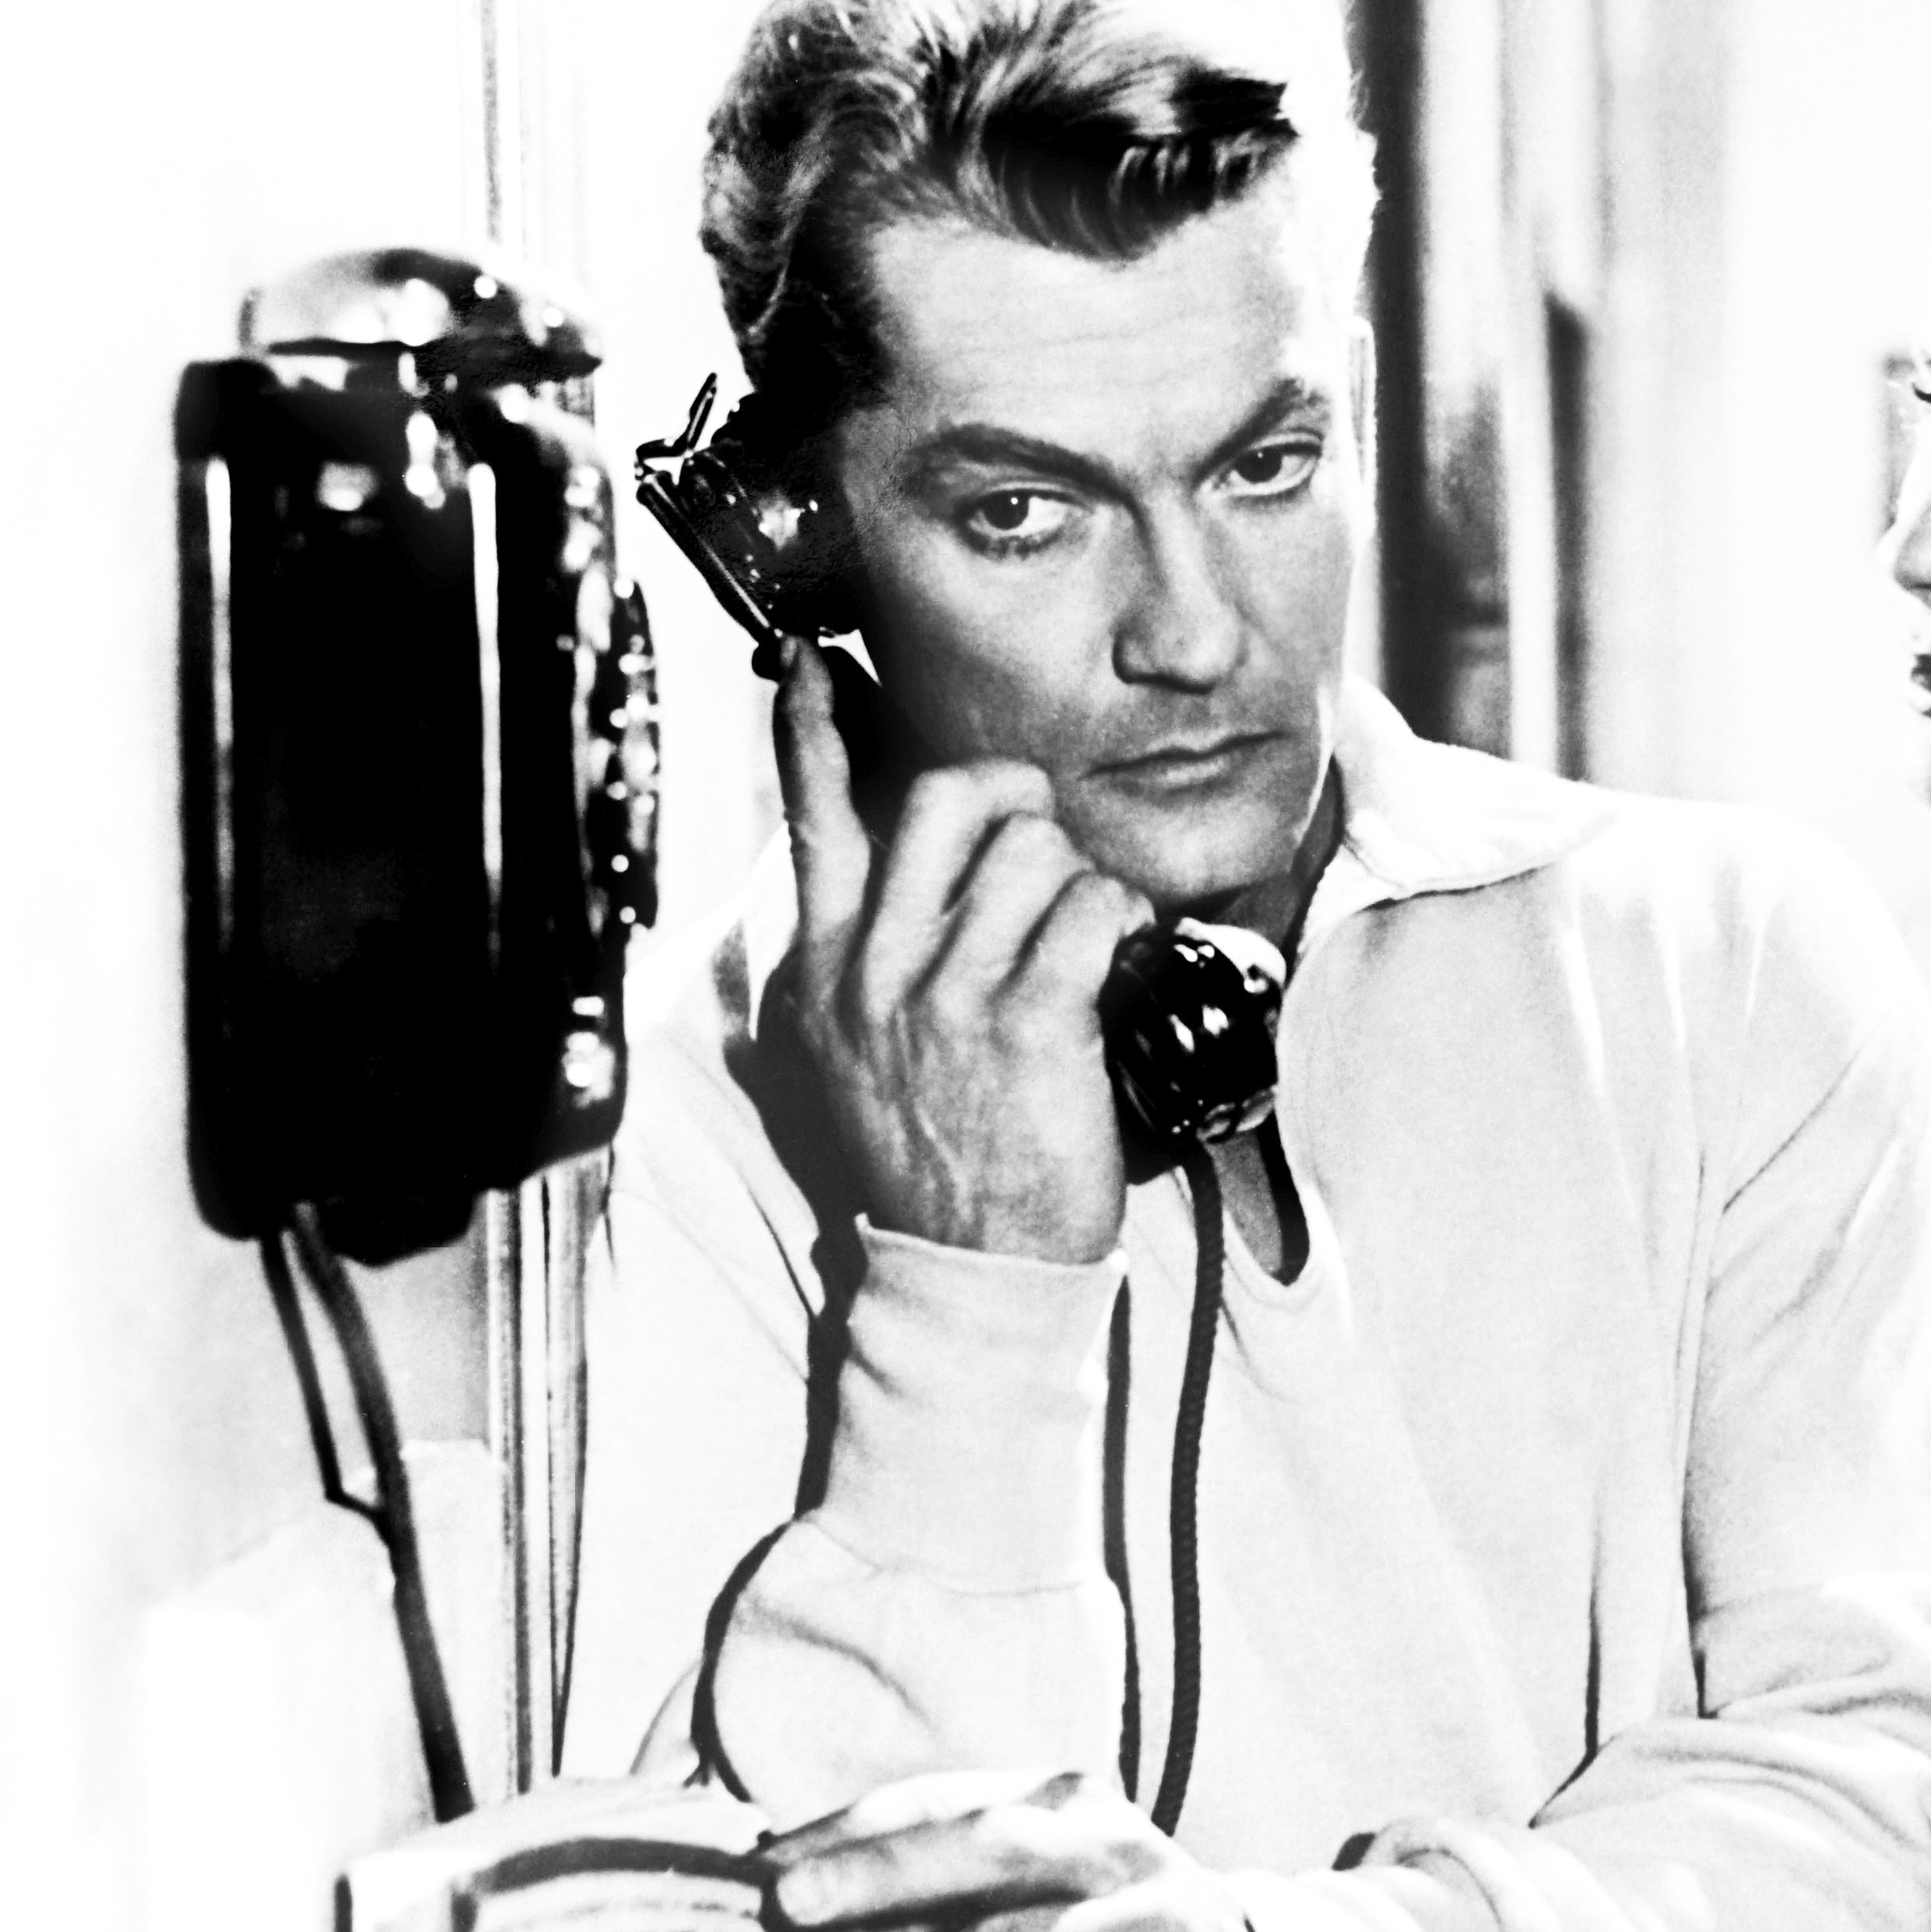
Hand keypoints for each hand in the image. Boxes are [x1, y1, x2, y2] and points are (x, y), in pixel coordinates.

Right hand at [777, 645, 1145, 1263]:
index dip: (816, 731)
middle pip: (944, 799)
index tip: (819, 667)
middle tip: (1042, 846)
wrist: (972, 1264)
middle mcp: (872, 971)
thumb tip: (895, 858)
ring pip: (1031, 850)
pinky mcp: (1025, 1024)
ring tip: (1082, 935)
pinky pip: (1086, 909)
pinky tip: (1114, 959)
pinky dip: (1117, 920)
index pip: (811, 818)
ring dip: (1079, 877)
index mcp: (824, 969)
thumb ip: (868, 953)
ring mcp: (944, 997)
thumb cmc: (938, 1151)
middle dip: (1014, 800)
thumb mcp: (860, 1047)